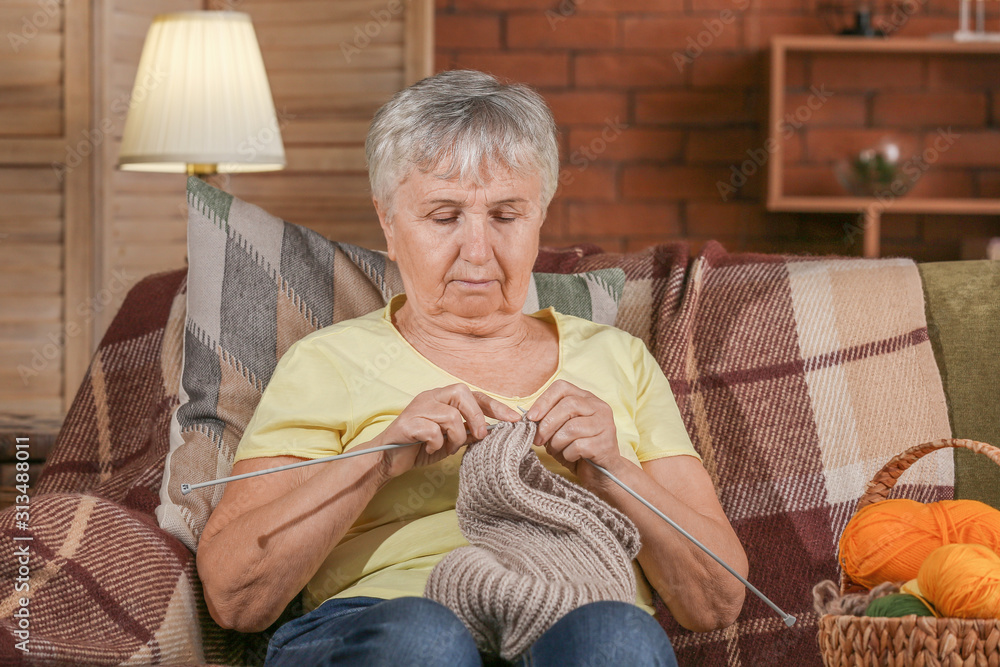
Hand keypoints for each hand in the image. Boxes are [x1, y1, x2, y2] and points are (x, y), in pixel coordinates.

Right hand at [366, 383, 520, 480]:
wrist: (388, 459)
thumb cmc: (419, 447)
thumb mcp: (450, 441)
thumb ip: (468, 433)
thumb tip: (494, 432)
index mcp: (442, 398)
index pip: (474, 394)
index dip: (495, 406)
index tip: (514, 419)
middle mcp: (430, 397)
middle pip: (461, 392)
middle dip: (476, 416)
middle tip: (480, 436)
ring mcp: (418, 408)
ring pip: (450, 414)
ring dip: (455, 436)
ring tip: (447, 447)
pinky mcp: (408, 422)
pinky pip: (433, 430)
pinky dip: (437, 444)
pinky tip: (431, 450)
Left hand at [525, 380, 623, 485]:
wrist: (600, 473)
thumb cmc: (576, 449)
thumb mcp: (560, 430)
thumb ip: (548, 419)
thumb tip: (530, 418)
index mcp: (586, 398)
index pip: (562, 387)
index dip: (543, 401)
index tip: (531, 417)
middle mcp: (599, 407)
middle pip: (568, 405)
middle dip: (547, 424)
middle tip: (537, 440)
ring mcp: (605, 425)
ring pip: (572, 427)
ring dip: (557, 442)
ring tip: (556, 450)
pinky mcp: (606, 444)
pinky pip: (579, 446)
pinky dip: (568, 454)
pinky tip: (571, 457)